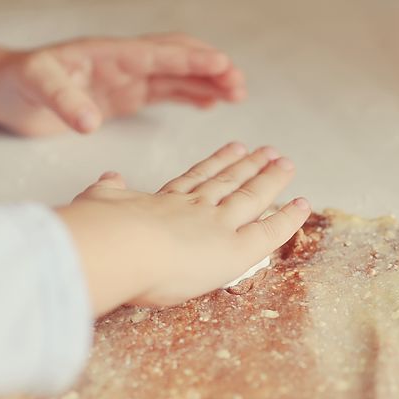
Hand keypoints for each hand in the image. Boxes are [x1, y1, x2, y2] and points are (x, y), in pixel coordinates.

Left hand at [0, 33, 244, 135]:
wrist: (6, 91)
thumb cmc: (18, 82)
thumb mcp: (35, 87)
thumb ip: (63, 101)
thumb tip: (89, 122)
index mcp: (108, 55)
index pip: (158, 54)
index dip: (191, 59)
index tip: (221, 64)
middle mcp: (123, 63)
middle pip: (177, 59)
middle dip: (210, 68)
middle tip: (238, 84)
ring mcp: (126, 79)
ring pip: (177, 75)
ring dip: (207, 81)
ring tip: (236, 93)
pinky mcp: (125, 96)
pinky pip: (165, 91)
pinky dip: (190, 94)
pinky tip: (209, 102)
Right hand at [57, 143, 309, 315]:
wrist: (114, 246)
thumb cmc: (96, 234)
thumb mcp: (95, 203)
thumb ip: (105, 192)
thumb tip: (108, 176)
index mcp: (160, 202)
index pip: (194, 180)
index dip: (215, 164)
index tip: (231, 149)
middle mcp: (194, 209)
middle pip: (228, 182)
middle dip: (249, 166)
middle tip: (268, 150)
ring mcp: (217, 225)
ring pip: (251, 198)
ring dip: (271, 180)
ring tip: (286, 164)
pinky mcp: (235, 249)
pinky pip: (269, 233)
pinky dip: (288, 219)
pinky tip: (302, 206)